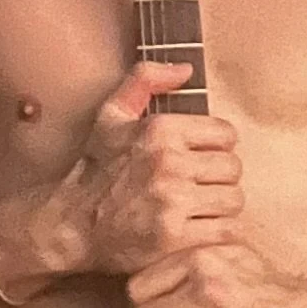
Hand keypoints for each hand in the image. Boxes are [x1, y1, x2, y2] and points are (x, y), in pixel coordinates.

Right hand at [75, 60, 245, 274]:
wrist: (73, 223)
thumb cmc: (97, 168)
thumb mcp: (111, 115)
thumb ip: (145, 79)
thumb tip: (186, 69)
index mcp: (159, 129)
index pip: (226, 134)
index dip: (216, 145)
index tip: (199, 157)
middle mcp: (168, 163)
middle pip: (233, 168)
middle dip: (219, 177)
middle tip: (200, 185)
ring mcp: (173, 203)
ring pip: (233, 200)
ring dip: (220, 206)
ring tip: (199, 208)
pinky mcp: (176, 238)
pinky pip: (226, 232)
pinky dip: (218, 233)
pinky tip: (199, 229)